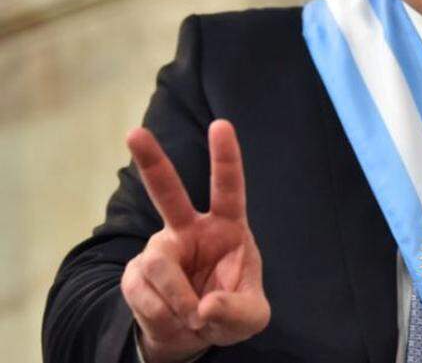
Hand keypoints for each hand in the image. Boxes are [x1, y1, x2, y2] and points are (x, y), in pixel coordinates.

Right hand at [121, 120, 269, 362]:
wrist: (191, 334)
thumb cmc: (228, 310)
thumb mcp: (251, 317)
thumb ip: (238, 311)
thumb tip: (203, 305)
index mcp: (226, 227)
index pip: (228, 188)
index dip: (226, 157)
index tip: (222, 125)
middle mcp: (188, 230)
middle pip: (167, 191)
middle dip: (151, 161)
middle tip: (134, 133)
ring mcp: (159, 249)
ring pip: (159, 265)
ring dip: (178, 299)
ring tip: (193, 316)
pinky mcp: (135, 274)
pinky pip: (144, 293)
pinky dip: (163, 315)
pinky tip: (174, 319)